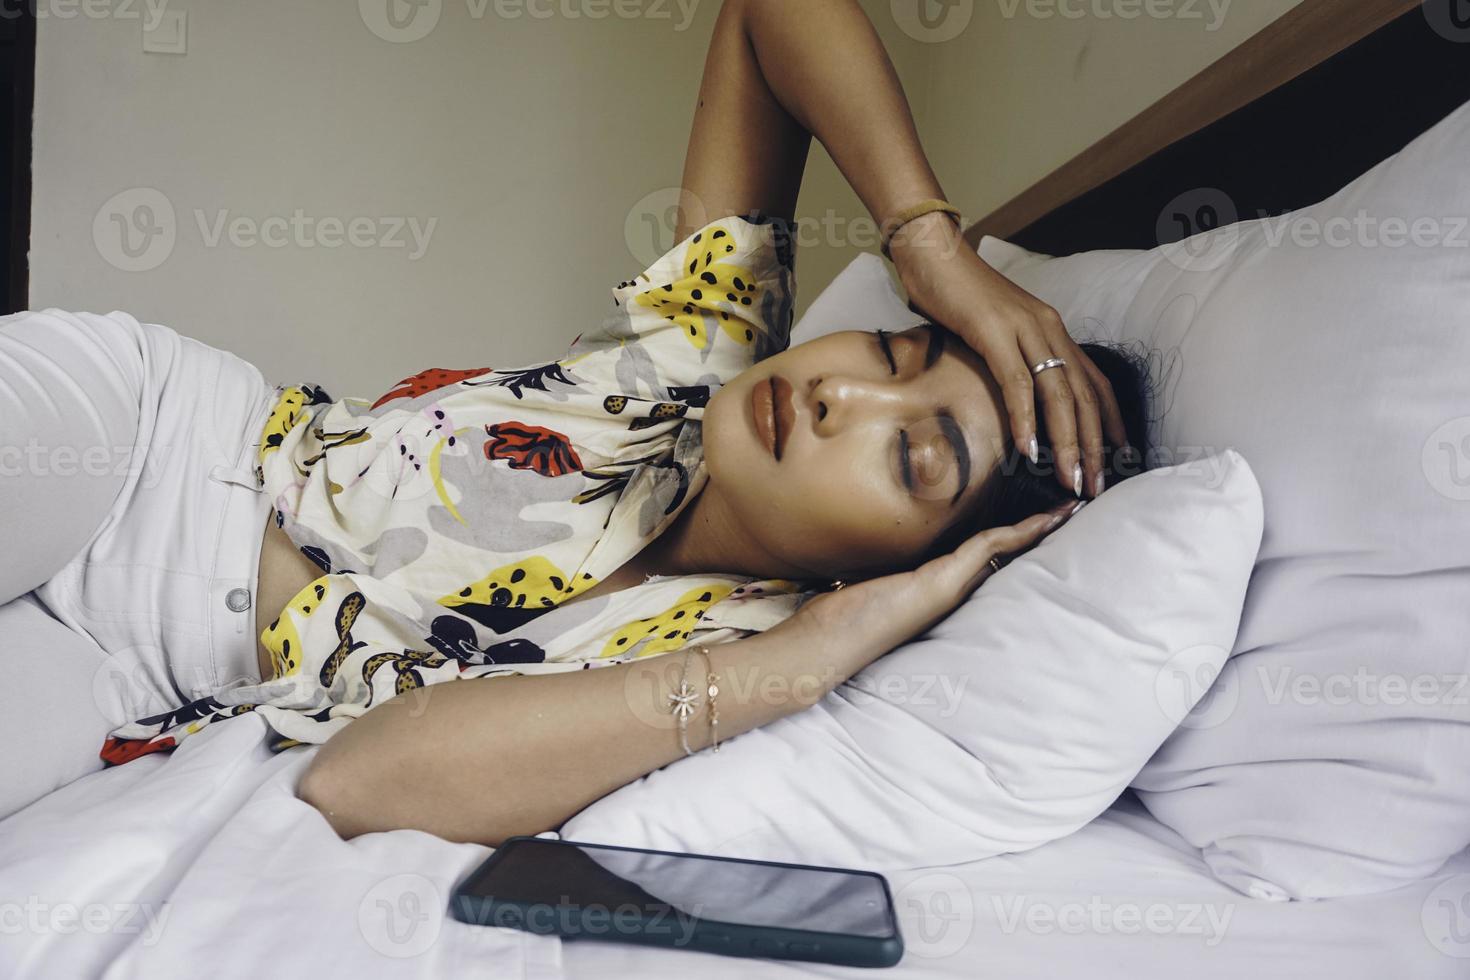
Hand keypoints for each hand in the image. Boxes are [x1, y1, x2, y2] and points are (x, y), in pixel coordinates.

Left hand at [773, 501, 1081, 672]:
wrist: (821, 651)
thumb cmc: (836, 622)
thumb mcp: (865, 586)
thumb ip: (883, 572)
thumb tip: (880, 560)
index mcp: (937, 591)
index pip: (987, 560)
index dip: (1017, 539)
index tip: (1042, 519)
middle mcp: (950, 594)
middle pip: (1007, 559)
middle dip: (1041, 534)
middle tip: (1076, 509)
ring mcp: (949, 591)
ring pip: (1005, 553)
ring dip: (1039, 530)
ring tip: (1071, 509)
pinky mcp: (940, 585)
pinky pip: (988, 549)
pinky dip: (1018, 532)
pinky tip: (1043, 518)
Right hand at [889, 212, 1129, 498]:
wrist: (933, 251)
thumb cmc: (958, 293)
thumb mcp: (996, 329)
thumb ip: (1013, 356)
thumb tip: (1018, 393)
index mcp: (1052, 330)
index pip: (1093, 382)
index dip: (1109, 422)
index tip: (1117, 458)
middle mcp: (1048, 329)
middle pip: (1082, 396)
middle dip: (1092, 446)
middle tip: (1095, 486)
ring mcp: (1023, 329)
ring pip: (1057, 394)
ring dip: (1066, 442)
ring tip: (1070, 478)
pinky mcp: (993, 331)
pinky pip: (1016, 382)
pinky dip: (1024, 419)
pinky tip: (1027, 449)